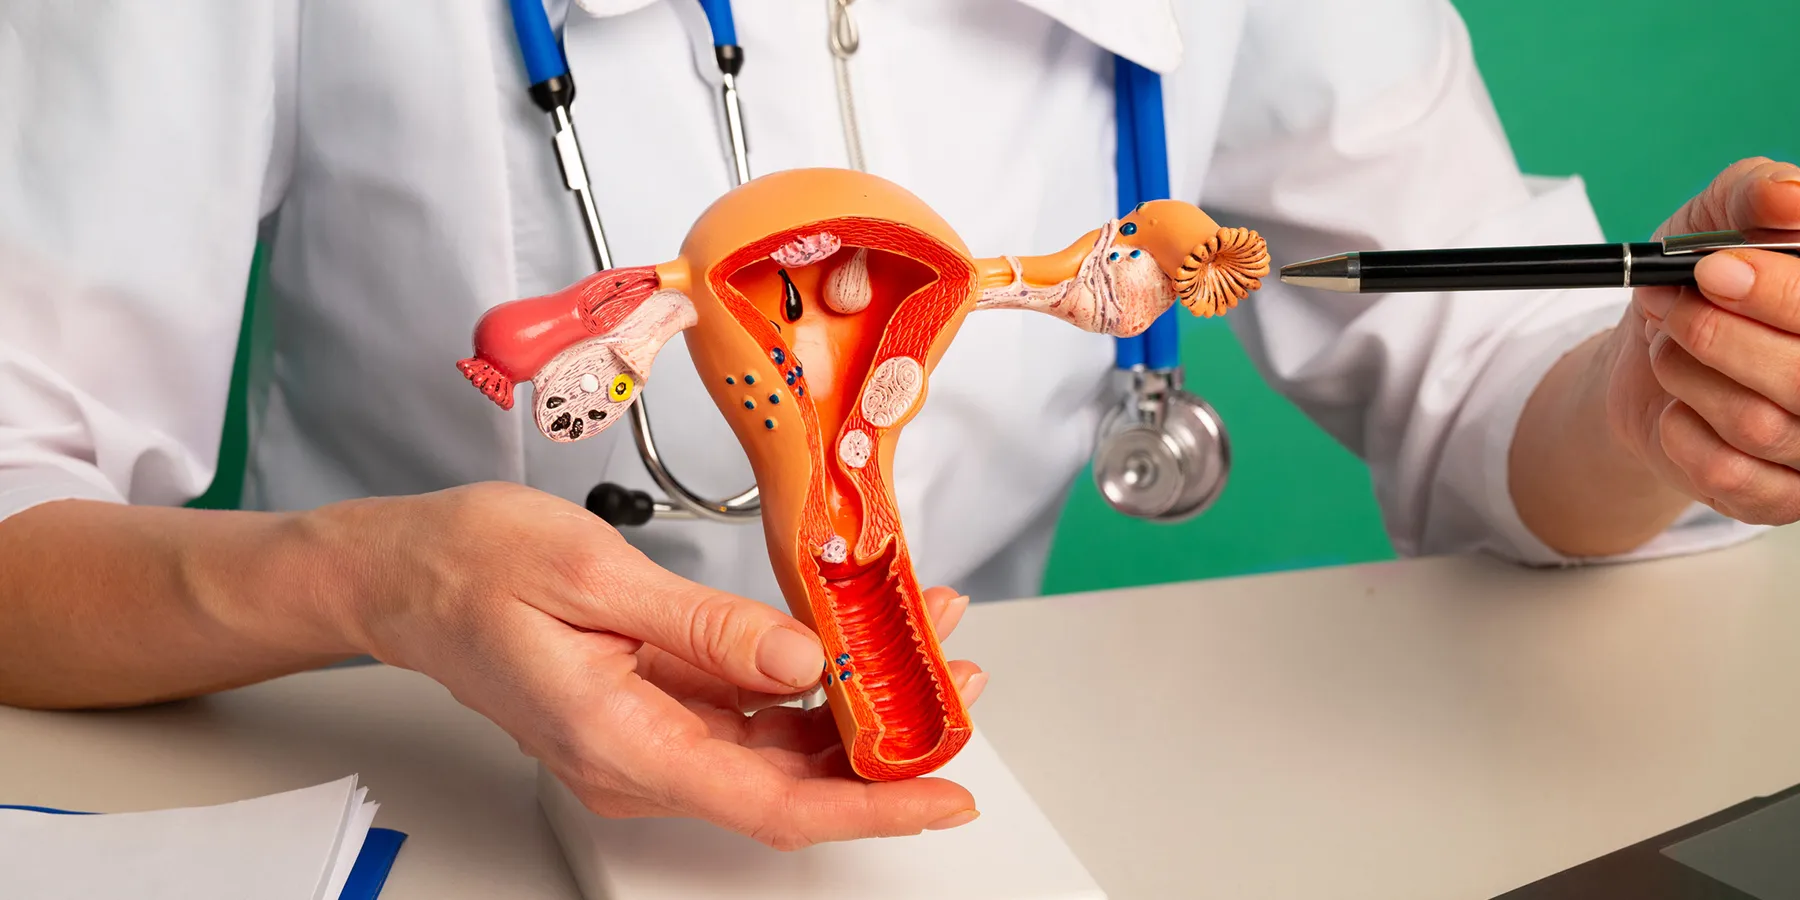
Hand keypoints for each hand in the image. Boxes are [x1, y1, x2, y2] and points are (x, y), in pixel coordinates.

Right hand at [305, 482, 986, 849]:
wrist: (401, 572)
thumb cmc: (473, 567)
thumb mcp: (597, 577)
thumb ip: (706, 629)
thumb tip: (801, 661)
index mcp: (623, 743)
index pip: (774, 805)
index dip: (871, 806)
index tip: (944, 791)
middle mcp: (638, 761)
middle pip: (788, 781)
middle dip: (882, 743)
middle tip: (954, 681)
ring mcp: (644, 740)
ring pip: (773, 745)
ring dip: (850, 706)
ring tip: (917, 645)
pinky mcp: (648, 709)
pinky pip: (742, 712)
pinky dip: (801, 681)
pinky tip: (841, 638)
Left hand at [1604, 156, 1799, 524]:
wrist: (1652, 359)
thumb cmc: (1701, 284)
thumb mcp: (1716, 219)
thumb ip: (1755, 199)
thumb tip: (1790, 198)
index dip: (1776, 291)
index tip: (1710, 269)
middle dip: (1719, 333)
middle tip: (1671, 307)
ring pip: (1760, 424)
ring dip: (1688, 376)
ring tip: (1666, 348)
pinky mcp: (1780, 496)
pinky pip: (1727, 472)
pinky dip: (1679, 431)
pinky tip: (1675, 407)